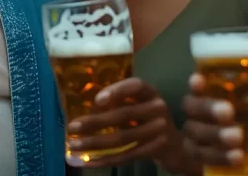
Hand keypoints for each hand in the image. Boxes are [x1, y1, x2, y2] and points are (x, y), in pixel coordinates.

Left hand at [64, 78, 178, 168]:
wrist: (175, 145)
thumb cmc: (147, 118)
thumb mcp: (140, 103)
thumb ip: (120, 102)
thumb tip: (83, 106)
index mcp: (151, 93)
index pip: (136, 86)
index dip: (117, 90)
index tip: (97, 100)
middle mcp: (158, 109)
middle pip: (124, 115)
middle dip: (95, 122)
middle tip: (72, 126)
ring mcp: (158, 131)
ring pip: (122, 138)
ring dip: (94, 143)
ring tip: (73, 145)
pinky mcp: (155, 150)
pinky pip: (125, 156)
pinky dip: (104, 159)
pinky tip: (88, 160)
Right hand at [181, 75, 247, 169]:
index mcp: (217, 90)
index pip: (199, 81)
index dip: (196, 80)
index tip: (200, 80)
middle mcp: (201, 109)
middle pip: (191, 105)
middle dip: (207, 107)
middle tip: (228, 112)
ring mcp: (197, 132)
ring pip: (194, 131)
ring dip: (215, 135)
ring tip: (238, 138)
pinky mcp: (199, 154)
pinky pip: (200, 155)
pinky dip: (217, 156)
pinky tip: (236, 157)